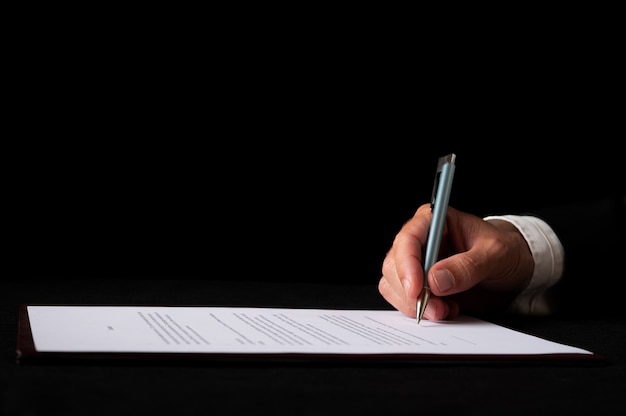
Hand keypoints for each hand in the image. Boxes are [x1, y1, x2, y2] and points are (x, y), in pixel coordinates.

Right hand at [378, 204, 533, 319]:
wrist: (512, 271)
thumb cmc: (505, 251)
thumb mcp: (496, 254)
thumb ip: (468, 266)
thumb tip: (435, 280)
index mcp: (434, 221)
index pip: (408, 239)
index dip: (407, 264)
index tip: (417, 289)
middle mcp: (420, 241)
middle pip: (394, 264)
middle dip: (411, 292)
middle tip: (436, 308)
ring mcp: (416, 264)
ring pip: (393, 284)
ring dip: (414, 304)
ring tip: (446, 310)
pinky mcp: (418, 286)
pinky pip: (402, 300)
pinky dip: (419, 311)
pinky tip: (445, 310)